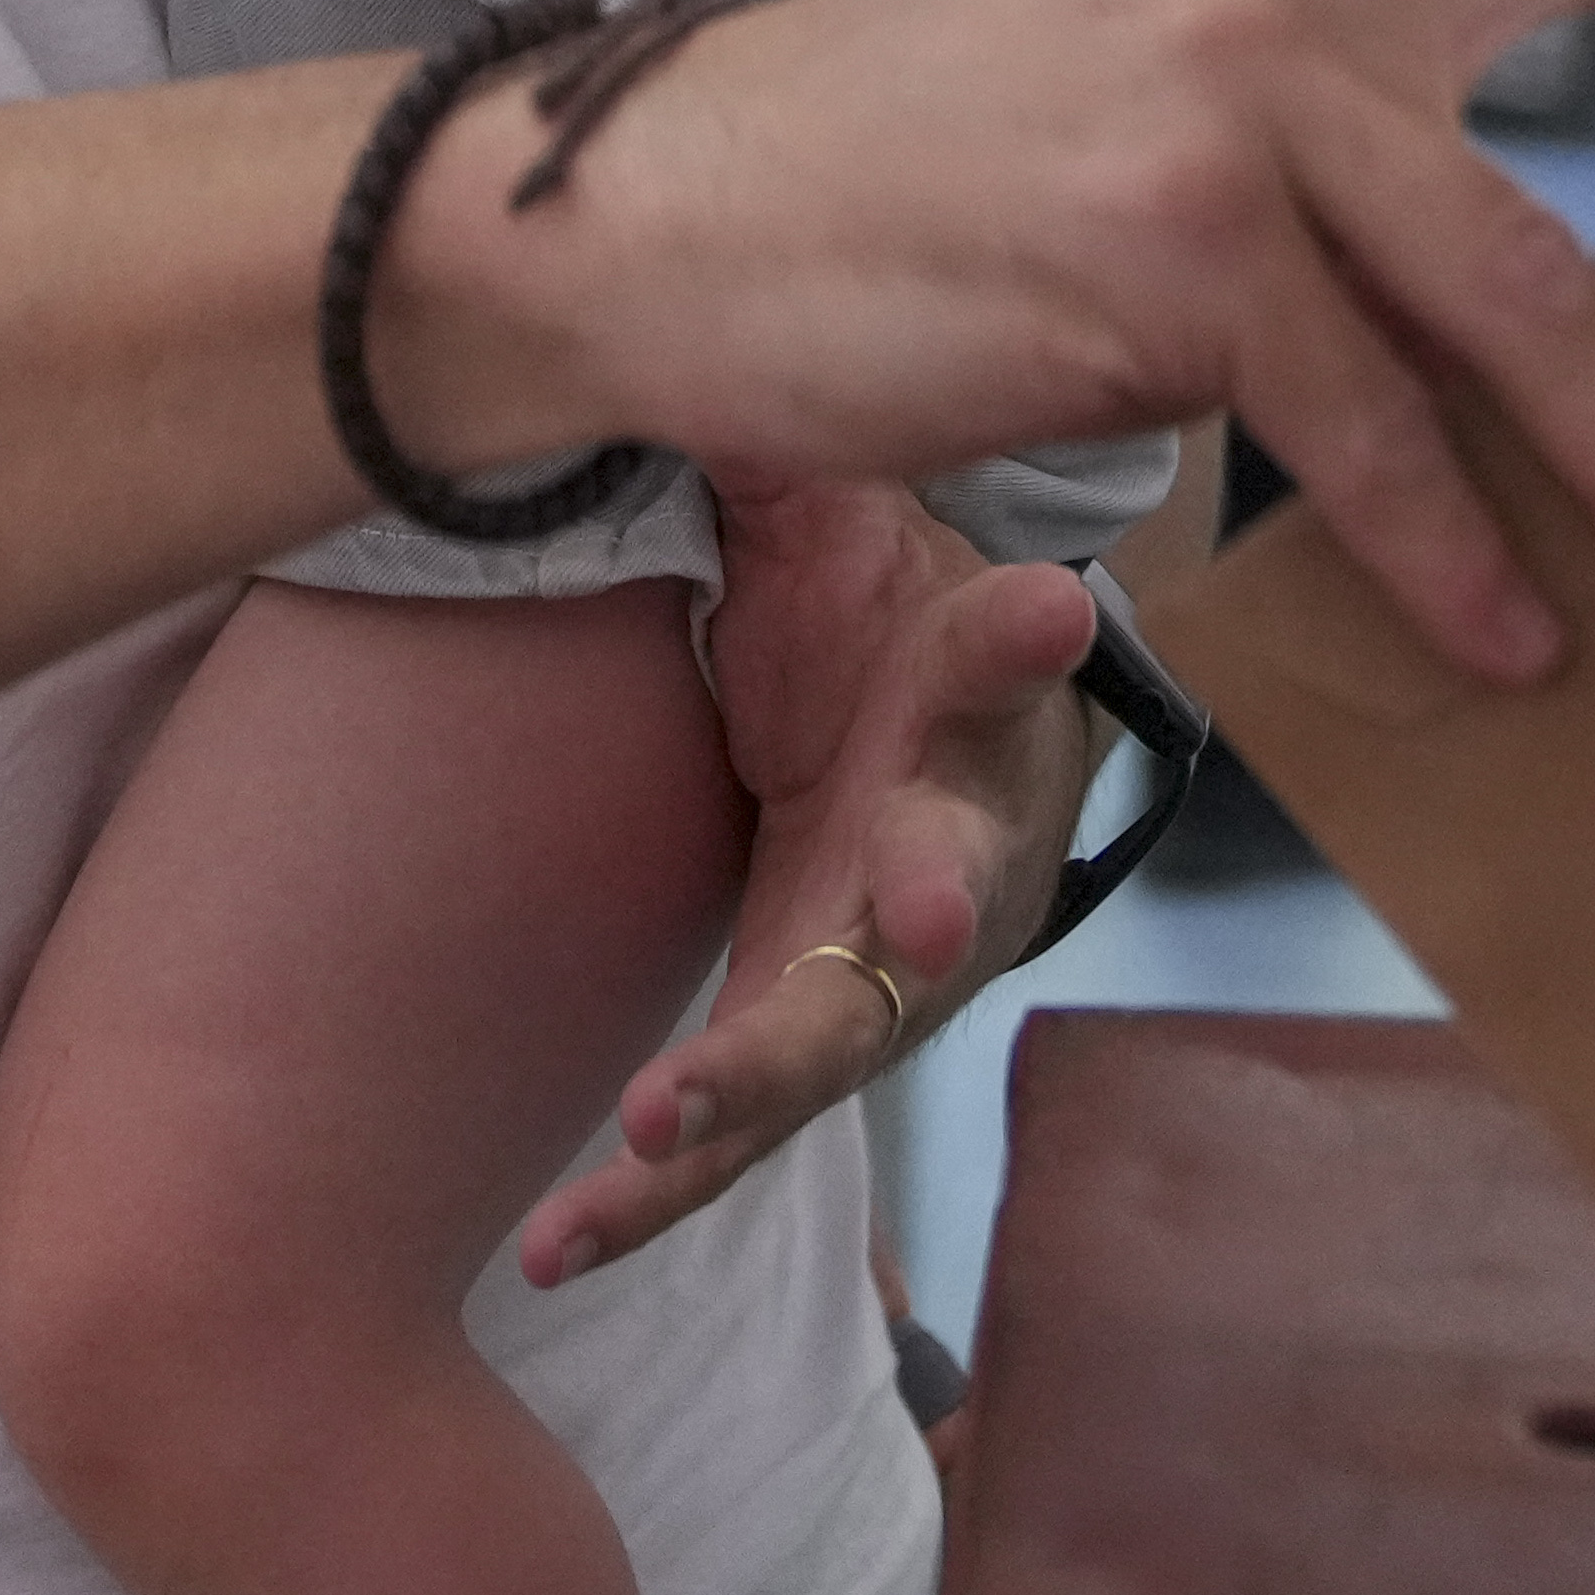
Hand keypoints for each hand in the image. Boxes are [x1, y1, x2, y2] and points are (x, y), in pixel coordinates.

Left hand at [516, 484, 1088, 1285]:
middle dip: (926, 904)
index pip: (1005, 657)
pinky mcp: (794, 1051)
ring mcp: (875, 977)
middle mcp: (946, 855)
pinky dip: (644, 1193)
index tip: (1047, 604)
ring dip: (755, 1081)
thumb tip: (735, 351)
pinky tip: (547, 1243)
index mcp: (966, 705)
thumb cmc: (879, 613)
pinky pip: (723, 1137)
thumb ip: (802, 467)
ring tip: (663, 1121)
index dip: (1021, 637)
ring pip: (831, 1042)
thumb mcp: (848, 520)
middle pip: (942, 886)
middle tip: (916, 921)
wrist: (910, 742)